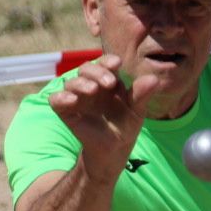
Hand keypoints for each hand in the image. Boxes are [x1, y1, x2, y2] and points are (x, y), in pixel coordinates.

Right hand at [46, 55, 159, 180]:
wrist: (114, 149)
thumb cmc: (125, 125)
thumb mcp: (136, 111)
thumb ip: (142, 95)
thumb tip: (154, 79)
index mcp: (107, 80)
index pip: (104, 64)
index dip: (108, 61)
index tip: (117, 64)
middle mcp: (90, 84)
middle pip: (86, 69)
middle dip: (97, 72)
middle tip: (109, 82)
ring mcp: (76, 97)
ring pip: (71, 82)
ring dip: (81, 83)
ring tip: (92, 90)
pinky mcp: (64, 110)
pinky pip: (56, 99)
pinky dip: (62, 97)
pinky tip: (73, 100)